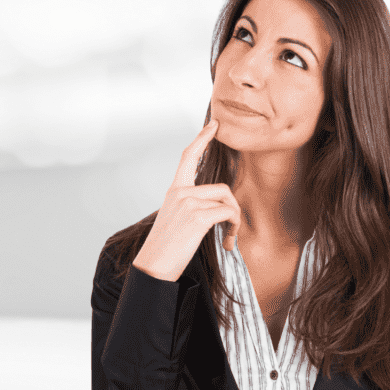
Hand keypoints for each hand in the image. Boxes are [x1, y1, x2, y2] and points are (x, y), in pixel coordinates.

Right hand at [132, 119, 242, 281]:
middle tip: (233, 229)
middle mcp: (180, 192)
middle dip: (234, 209)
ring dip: (235, 221)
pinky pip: (228, 213)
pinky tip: (228, 243)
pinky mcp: (197, 216)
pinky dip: (234, 228)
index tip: (214, 124)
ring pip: (227, 201)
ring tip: (230, 238)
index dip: (202, 139)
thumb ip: (191, 207)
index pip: (188, 157)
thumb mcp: (175, 220)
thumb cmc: (166, 249)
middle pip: (222, 188)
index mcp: (174, 191)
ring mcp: (188, 202)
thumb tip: (217, 209)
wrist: (154, 266)